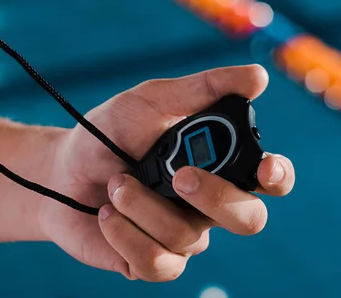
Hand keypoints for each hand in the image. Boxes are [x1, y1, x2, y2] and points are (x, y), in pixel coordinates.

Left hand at [41, 65, 294, 280]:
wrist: (62, 170)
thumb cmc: (111, 130)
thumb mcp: (153, 100)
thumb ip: (204, 89)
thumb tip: (259, 77)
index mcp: (217, 161)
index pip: (268, 177)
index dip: (278, 175)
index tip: (266, 167)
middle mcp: (208, 202)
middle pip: (248, 218)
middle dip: (217, 198)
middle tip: (179, 177)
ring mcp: (182, 234)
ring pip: (190, 238)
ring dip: (145, 207)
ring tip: (115, 184)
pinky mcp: (152, 262)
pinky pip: (158, 263)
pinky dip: (126, 234)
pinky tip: (107, 215)